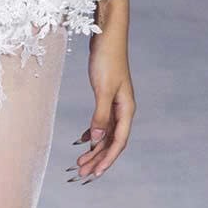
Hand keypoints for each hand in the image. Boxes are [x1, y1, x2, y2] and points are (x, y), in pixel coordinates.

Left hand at [68, 26, 135, 182]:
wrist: (108, 35)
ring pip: (106, 133)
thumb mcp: (103, 88)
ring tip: (80, 161)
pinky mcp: (107, 96)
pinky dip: (92, 132)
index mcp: (127, 109)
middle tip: (82, 172)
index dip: (108, 159)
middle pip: (112, 140)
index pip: (119, 141)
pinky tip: (83, 140)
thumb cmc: (107, 59)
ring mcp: (116, 102)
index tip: (95, 173)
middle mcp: (124, 109)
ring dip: (94, 148)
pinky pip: (101, 122)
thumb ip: (100, 115)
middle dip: (98, 158)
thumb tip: (97, 140)